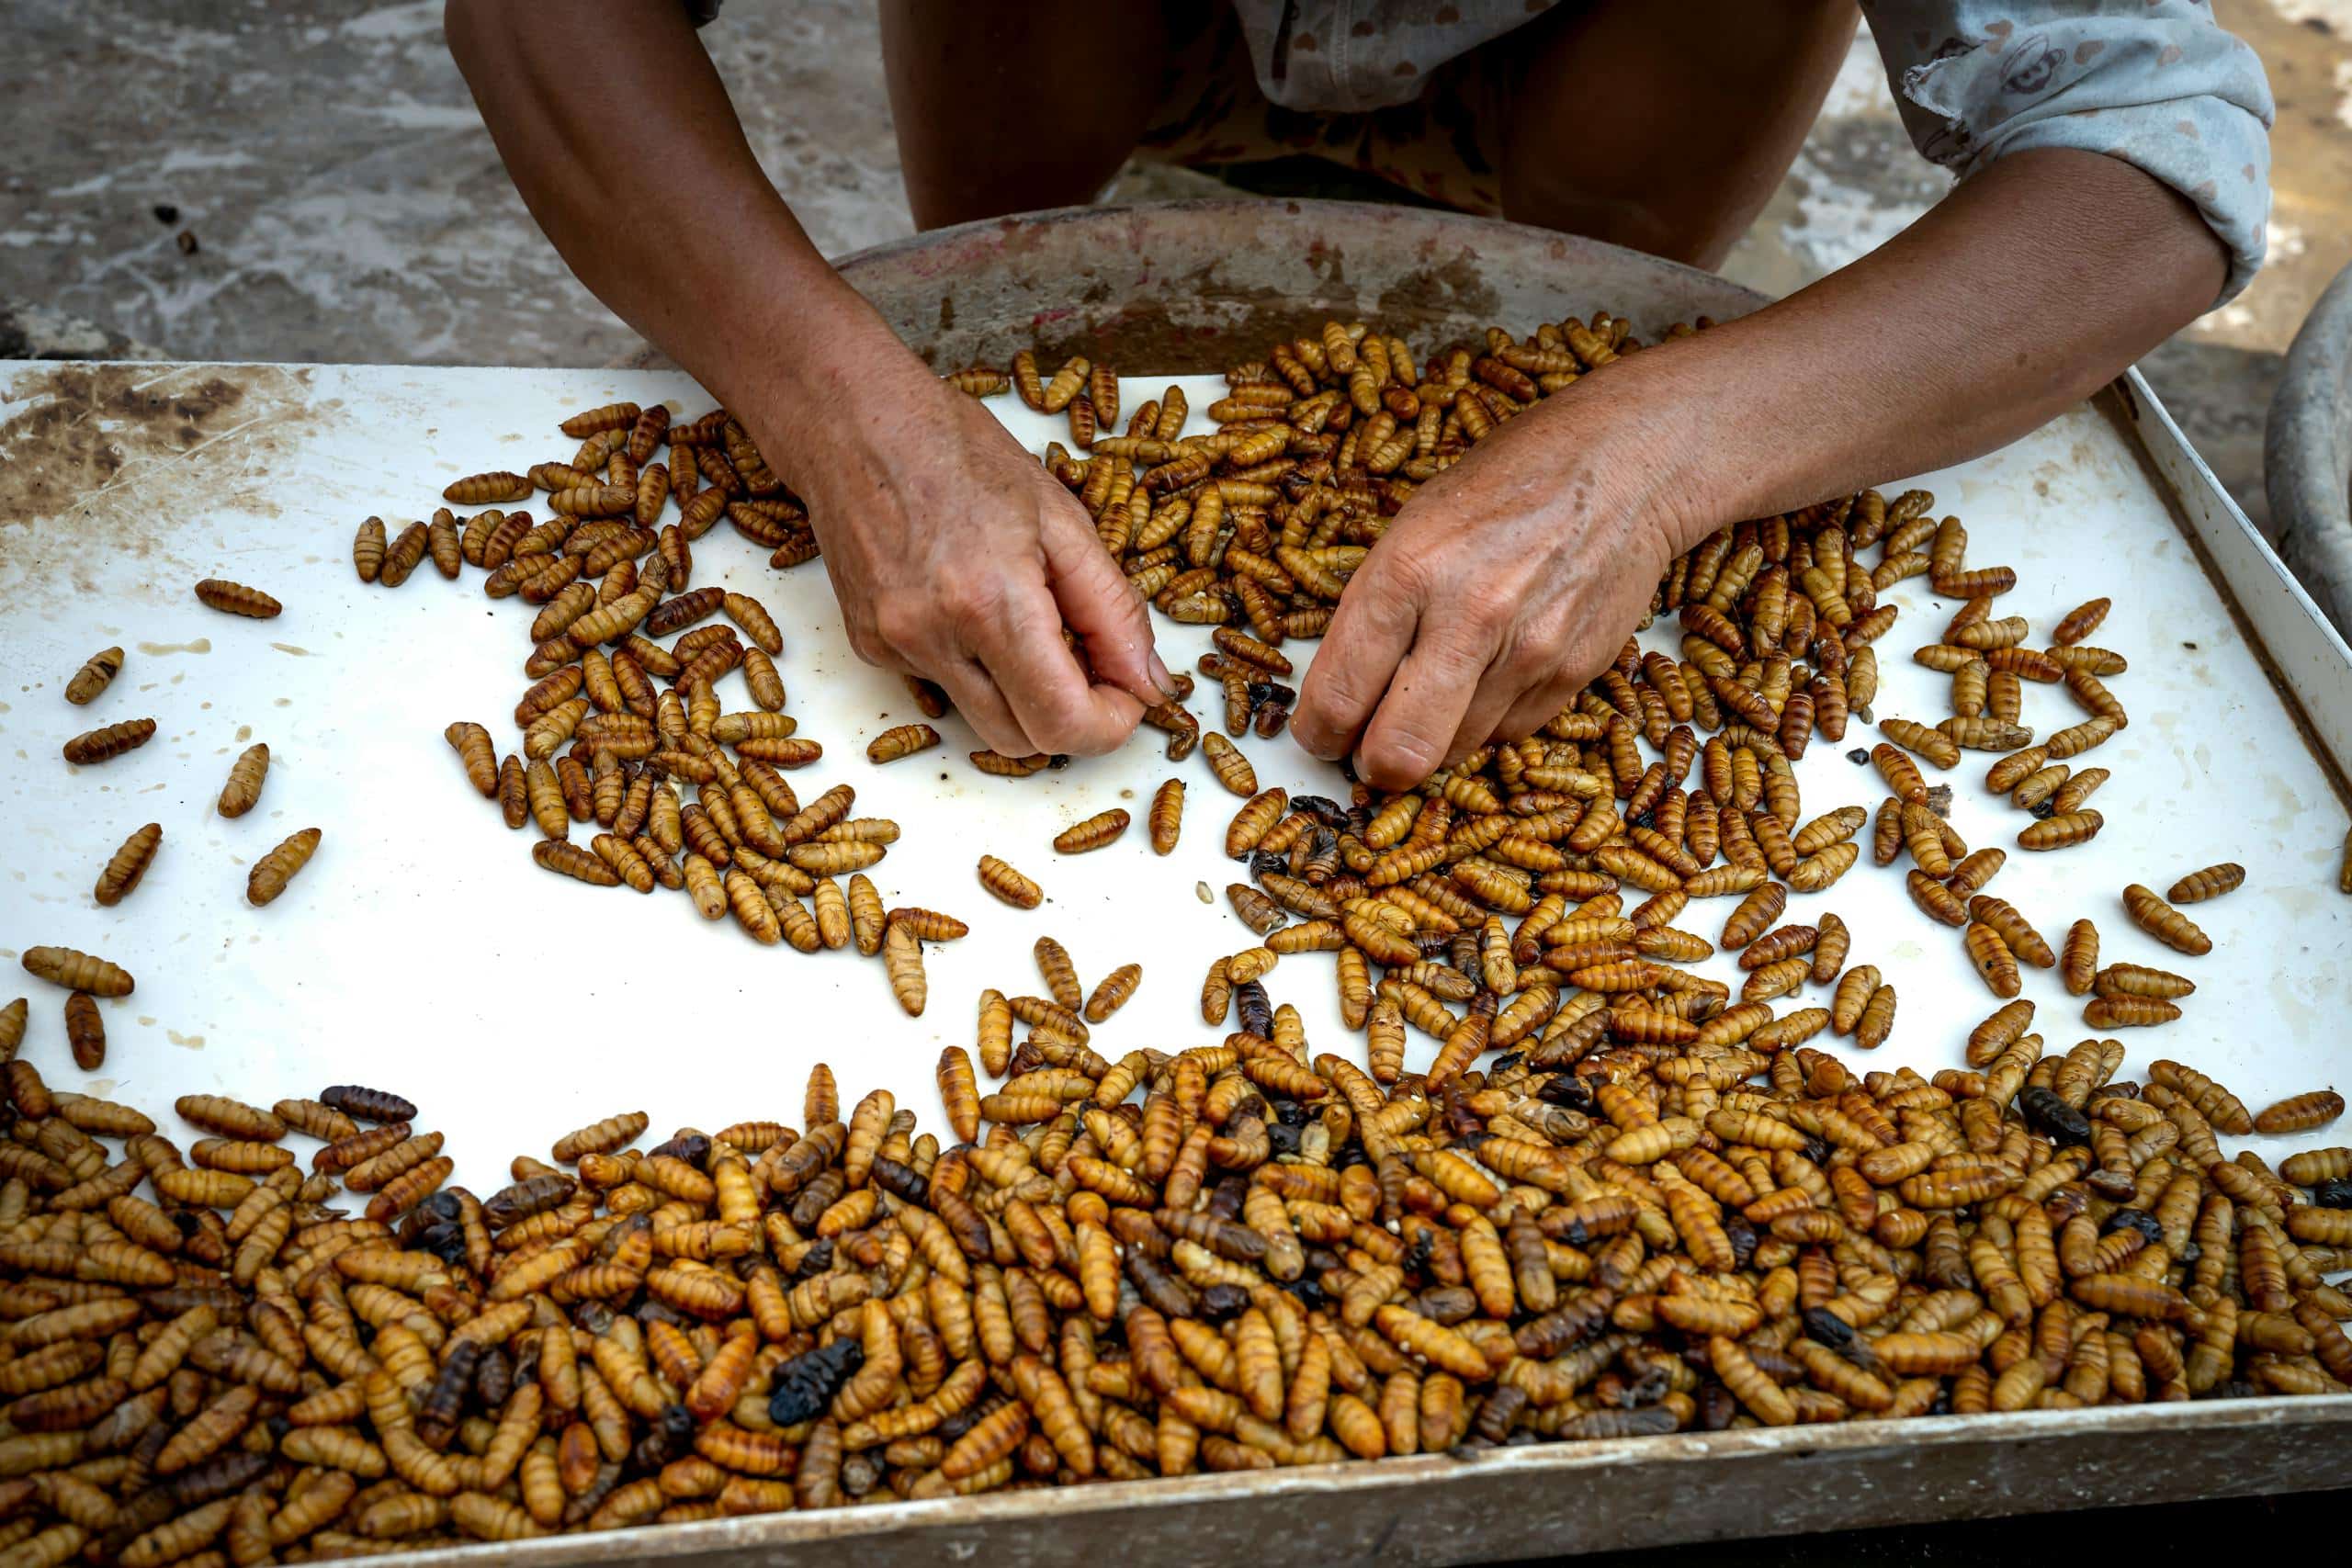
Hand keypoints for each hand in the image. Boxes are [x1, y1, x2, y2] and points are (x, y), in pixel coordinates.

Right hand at [753, 351, 1173, 757]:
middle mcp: (933, 637)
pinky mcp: (870, 646)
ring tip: (1032, 625)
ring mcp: (894, 647)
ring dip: (1024, 697)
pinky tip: (969, 603)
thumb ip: (1113, 610)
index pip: (1062, 723)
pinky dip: (976, 666)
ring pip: (983, 723)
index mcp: (991, 601)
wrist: (852, 422)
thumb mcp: (1062, 518)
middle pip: (1023, 742)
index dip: (1110, 725)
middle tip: (1094, 665)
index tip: (1129, 696)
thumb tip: (1149, 680)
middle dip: (1071, 718)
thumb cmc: (958, 451)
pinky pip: (944, 688)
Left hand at [1292, 393, 1680, 789]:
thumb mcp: (1413, 526)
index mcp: (1409, 570)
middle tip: (1366, 751)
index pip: (1340, 694)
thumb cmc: (1506, 487)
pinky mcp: (1574, 672)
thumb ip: (1374, 609)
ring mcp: (1529, 651)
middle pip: (1400, 752)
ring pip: (1455, 752)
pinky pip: (1509, 734)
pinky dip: (1486, 721)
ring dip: (1434, 740)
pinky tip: (1488, 676)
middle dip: (1374, 765)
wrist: (1622, 466)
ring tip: (1434, 697)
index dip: (1319, 732)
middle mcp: (1469, 616)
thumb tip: (1340, 692)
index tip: (1320, 734)